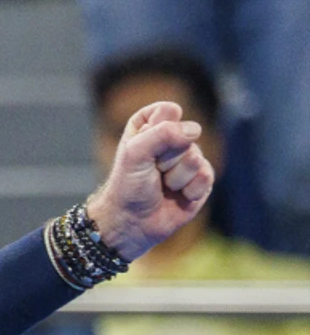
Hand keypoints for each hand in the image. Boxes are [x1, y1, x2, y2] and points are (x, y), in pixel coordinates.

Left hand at [85, 101, 213, 261]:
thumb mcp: (135, 153)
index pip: (167, 111)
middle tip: (152, 172)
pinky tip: (178, 197)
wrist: (132, 223)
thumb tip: (194, 130)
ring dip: (176, 177)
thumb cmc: (128, 186)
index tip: (141, 148)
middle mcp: (172, 140)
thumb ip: (161, 134)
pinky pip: (207, 176)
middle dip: (166, 158)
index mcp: (150, 126)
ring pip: (196, 157)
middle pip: (185, 134)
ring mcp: (188, 159)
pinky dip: (190, 190)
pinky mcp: (201, 180)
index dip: (156, 129)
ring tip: (163, 186)